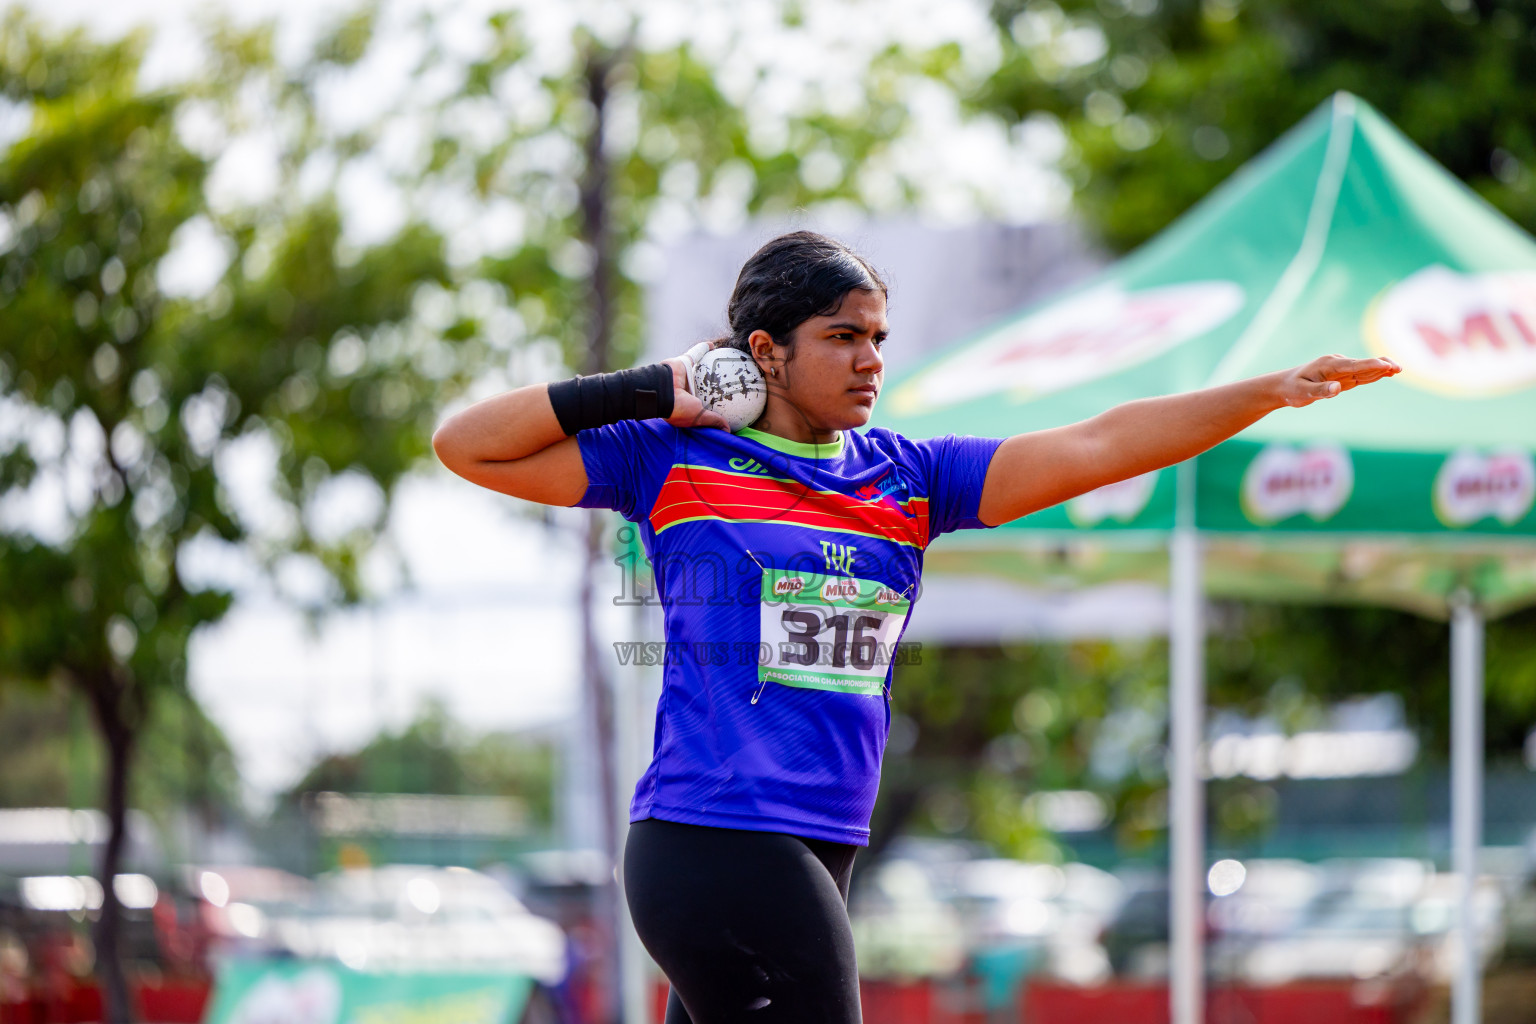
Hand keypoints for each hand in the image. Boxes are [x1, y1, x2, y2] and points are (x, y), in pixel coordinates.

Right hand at [662, 354, 729, 429]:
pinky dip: (703, 348)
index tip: (731, 400)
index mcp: (691, 402)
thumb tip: (727, 429)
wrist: (661, 391)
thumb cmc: (678, 408)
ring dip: (713, 363)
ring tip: (726, 360)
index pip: (708, 402)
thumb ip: (713, 420)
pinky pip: (695, 353)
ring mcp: (686, 375)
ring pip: (702, 367)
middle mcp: (689, 388)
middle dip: (717, 381)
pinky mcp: (683, 362)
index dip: (718, 401)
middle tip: (731, 379)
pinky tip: (714, 346)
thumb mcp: (698, 417)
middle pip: (707, 384)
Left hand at [1276, 354, 1400, 407]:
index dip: (1372, 365)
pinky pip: (1360, 374)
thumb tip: (1338, 389)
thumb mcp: (1302, 393)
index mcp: (1329, 365)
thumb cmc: (1291, 390)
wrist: (1283, 386)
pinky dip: (1373, 373)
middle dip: (1381, 365)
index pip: (1354, 365)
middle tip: (1399, 368)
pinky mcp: (1342, 376)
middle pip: (1363, 364)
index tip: (1386, 366)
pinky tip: (1386, 373)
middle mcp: (1337, 364)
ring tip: (1398, 369)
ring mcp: (1341, 369)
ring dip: (1381, 368)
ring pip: (1364, 368)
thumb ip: (1320, 391)